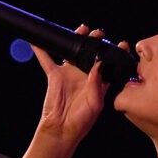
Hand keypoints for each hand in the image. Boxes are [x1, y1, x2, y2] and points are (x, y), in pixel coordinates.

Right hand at [28, 25, 130, 142]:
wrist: (62, 129)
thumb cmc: (82, 121)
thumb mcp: (95, 103)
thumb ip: (97, 83)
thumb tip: (99, 63)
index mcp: (99, 83)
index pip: (109, 65)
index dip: (115, 53)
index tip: (122, 44)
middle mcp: (85, 76)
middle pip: (91, 54)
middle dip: (95, 42)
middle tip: (99, 33)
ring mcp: (70, 74)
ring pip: (72, 52)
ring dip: (75, 40)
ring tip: (81, 29)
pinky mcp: (55, 76)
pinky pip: (47, 60)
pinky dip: (41, 50)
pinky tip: (36, 41)